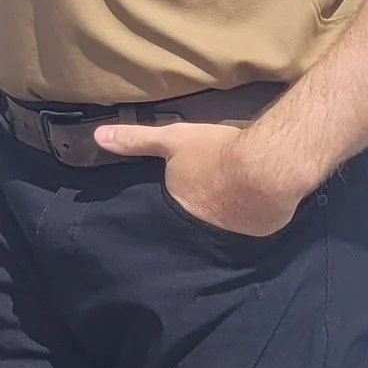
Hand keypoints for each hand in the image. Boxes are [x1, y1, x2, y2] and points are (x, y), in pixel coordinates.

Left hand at [92, 117, 309, 237]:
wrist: (269, 168)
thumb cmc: (216, 153)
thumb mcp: (173, 139)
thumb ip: (137, 140)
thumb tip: (98, 136)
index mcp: (180, 205)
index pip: (170, 210)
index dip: (173, 202)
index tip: (178, 194)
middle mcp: (203, 225)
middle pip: (198, 218)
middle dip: (200, 210)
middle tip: (209, 193)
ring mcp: (234, 231)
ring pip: (226, 221)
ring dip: (228, 213)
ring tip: (232, 197)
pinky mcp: (261, 230)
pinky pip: (253, 222)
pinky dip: (253, 214)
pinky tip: (257, 201)